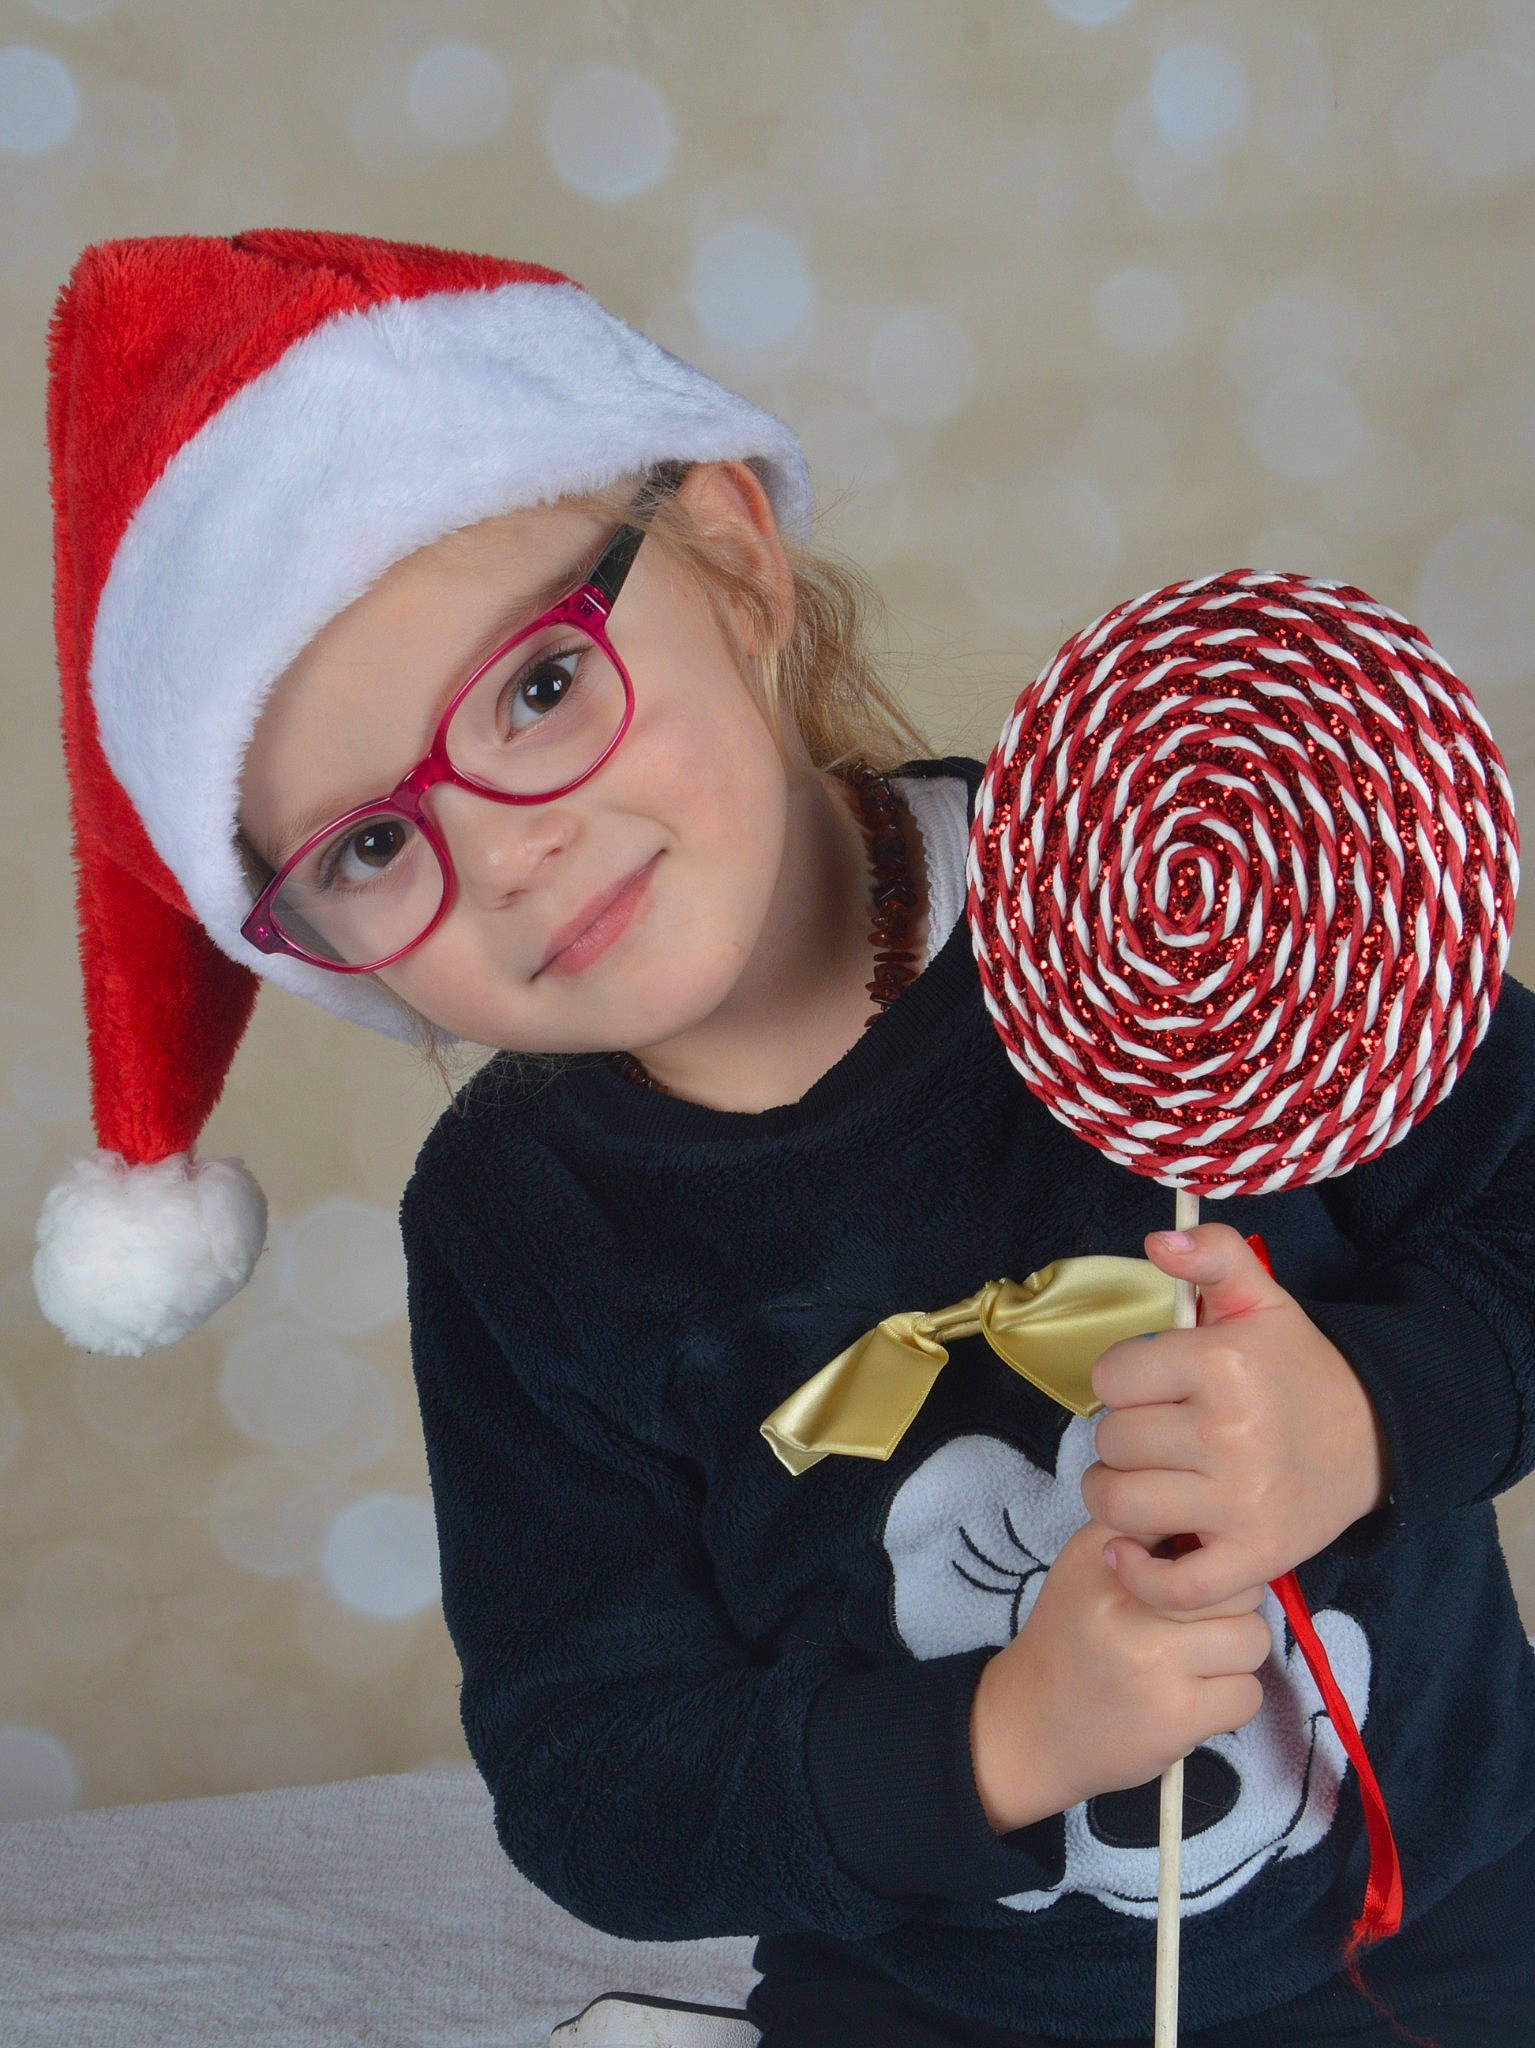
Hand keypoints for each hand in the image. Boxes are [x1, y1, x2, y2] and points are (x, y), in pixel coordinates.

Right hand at [969, 1518, 1270, 1832]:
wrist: (1030, 1725)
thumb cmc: (1070, 1638)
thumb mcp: (1084, 1565)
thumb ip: (1140, 1534)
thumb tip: (1214, 1526)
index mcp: (1105, 1557)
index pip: (1193, 1525)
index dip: (1208, 1550)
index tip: (1192, 1570)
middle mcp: (1127, 1604)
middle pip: (1237, 1586)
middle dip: (1230, 1606)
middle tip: (1197, 1623)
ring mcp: (1154, 1662)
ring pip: (1252, 1640)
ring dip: (1235, 1655)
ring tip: (1197, 1662)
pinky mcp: (1176, 1716)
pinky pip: (1248, 1695)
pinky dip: (1230, 1699)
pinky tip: (1196, 1698)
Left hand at [1079, 1223, 1392, 1614]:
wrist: (1372, 1437)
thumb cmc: (1295, 1367)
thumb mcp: (1259, 1297)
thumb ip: (1212, 1254)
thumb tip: (1157, 1241)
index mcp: (1224, 1364)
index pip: (1110, 1377)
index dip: (1121, 1380)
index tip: (1151, 1385)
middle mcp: (1230, 1433)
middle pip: (1112, 1441)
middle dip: (1123, 1436)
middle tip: (1157, 1436)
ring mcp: (1241, 1502)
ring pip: (1120, 1505)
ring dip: (1116, 1497)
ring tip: (1144, 1482)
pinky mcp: (1255, 1557)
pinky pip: (1173, 1584)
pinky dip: (1140, 1574)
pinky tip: (1130, 1551)